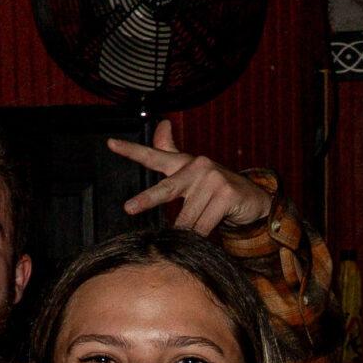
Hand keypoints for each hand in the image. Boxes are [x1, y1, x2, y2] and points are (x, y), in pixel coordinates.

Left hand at [109, 119, 272, 235]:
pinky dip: (200, 236)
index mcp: (184, 164)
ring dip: (187, 232)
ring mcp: (212, 180)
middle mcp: (197, 167)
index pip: (154, 156)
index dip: (132, 151)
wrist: (252, 200)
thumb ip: (172, 152)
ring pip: (187, 218)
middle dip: (147, 199)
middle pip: (167, 189)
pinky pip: (203, 225)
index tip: (110, 144)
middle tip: (129, 208)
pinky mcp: (225, 195)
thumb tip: (161, 124)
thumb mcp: (192, 173)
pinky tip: (203, 239)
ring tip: (190, 237)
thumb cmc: (216, 188)